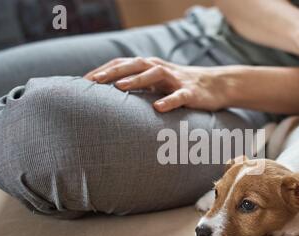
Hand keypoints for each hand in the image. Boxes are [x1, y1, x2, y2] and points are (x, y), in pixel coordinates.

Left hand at [84, 57, 225, 111]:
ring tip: (119, 88)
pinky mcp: (191, 92)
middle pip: (134, 65)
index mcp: (149, 67)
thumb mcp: (157, 83)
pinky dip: (169, 101)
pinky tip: (158, 108)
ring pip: (154, 75)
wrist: (215, 84)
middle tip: (92, 81)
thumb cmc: (180, 85)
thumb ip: (138, 85)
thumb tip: (112, 96)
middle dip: (112, 72)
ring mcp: (176, 80)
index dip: (103, 70)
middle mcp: (160, 69)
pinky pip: (179, 96)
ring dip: (136, 80)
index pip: (122, 64)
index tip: (83, 81)